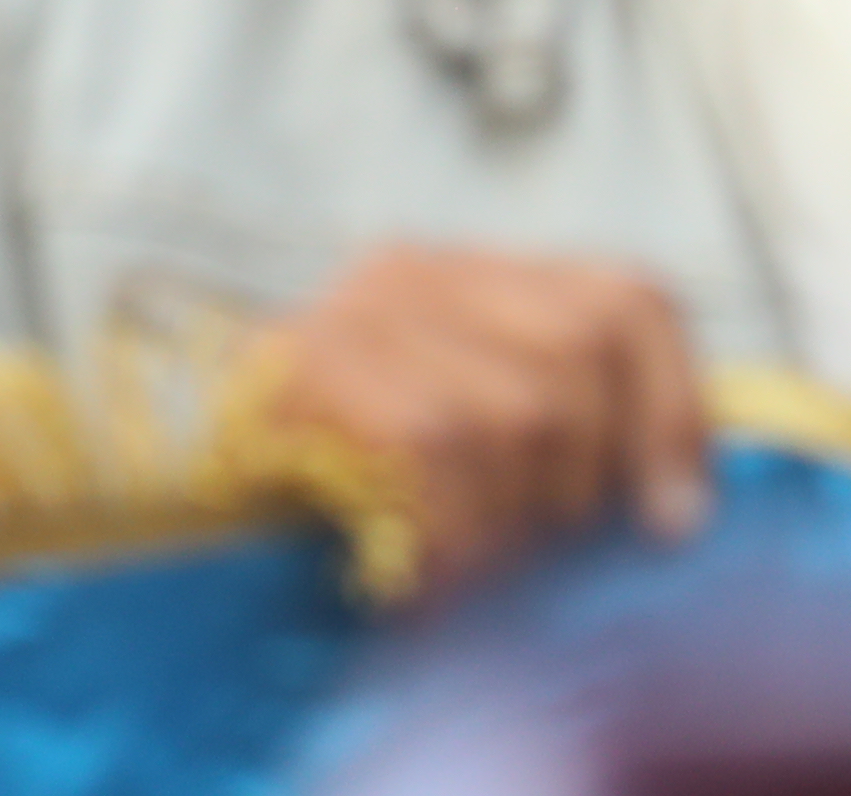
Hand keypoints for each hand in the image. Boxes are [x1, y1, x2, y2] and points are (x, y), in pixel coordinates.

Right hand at [240, 244, 710, 597]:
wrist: (173, 498)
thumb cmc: (348, 501)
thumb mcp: (473, 459)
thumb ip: (569, 449)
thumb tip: (677, 517)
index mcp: (475, 278)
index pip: (629, 298)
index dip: (674, 411)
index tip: (674, 523)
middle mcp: (414, 271)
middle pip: (581, 357)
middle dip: (582, 484)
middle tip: (533, 551)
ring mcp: (351, 310)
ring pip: (516, 411)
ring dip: (509, 524)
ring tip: (471, 568)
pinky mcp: (300, 365)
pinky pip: (434, 449)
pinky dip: (450, 534)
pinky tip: (427, 580)